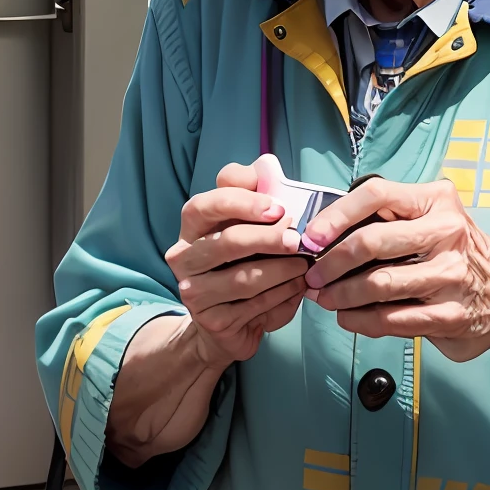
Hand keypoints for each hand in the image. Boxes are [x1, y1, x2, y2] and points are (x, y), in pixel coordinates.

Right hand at [162, 155, 309, 365]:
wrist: (226, 323)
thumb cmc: (242, 263)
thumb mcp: (247, 227)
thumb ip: (256, 195)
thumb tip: (268, 165)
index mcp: (191, 226)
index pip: (205, 204)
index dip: (242, 202)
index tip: (279, 207)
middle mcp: (184, 257)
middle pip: (228, 241)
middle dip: (268, 238)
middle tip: (297, 239)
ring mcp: (193, 291)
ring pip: (244, 277)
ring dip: (282, 270)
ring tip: (305, 266)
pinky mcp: (211, 320)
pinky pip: (254, 305)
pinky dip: (282, 296)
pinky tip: (298, 289)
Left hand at [299, 175, 489, 362]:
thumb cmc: (459, 252)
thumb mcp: (435, 219)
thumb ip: (392, 219)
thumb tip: (327, 234)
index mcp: (437, 202)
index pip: (377, 194)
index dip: (336, 214)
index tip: (312, 235)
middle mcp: (447, 233)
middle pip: (372, 242)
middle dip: (331, 262)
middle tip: (314, 276)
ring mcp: (450, 276)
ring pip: (378, 284)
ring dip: (341, 295)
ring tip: (326, 299)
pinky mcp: (449, 315)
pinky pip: (391, 320)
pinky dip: (360, 321)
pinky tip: (349, 318)